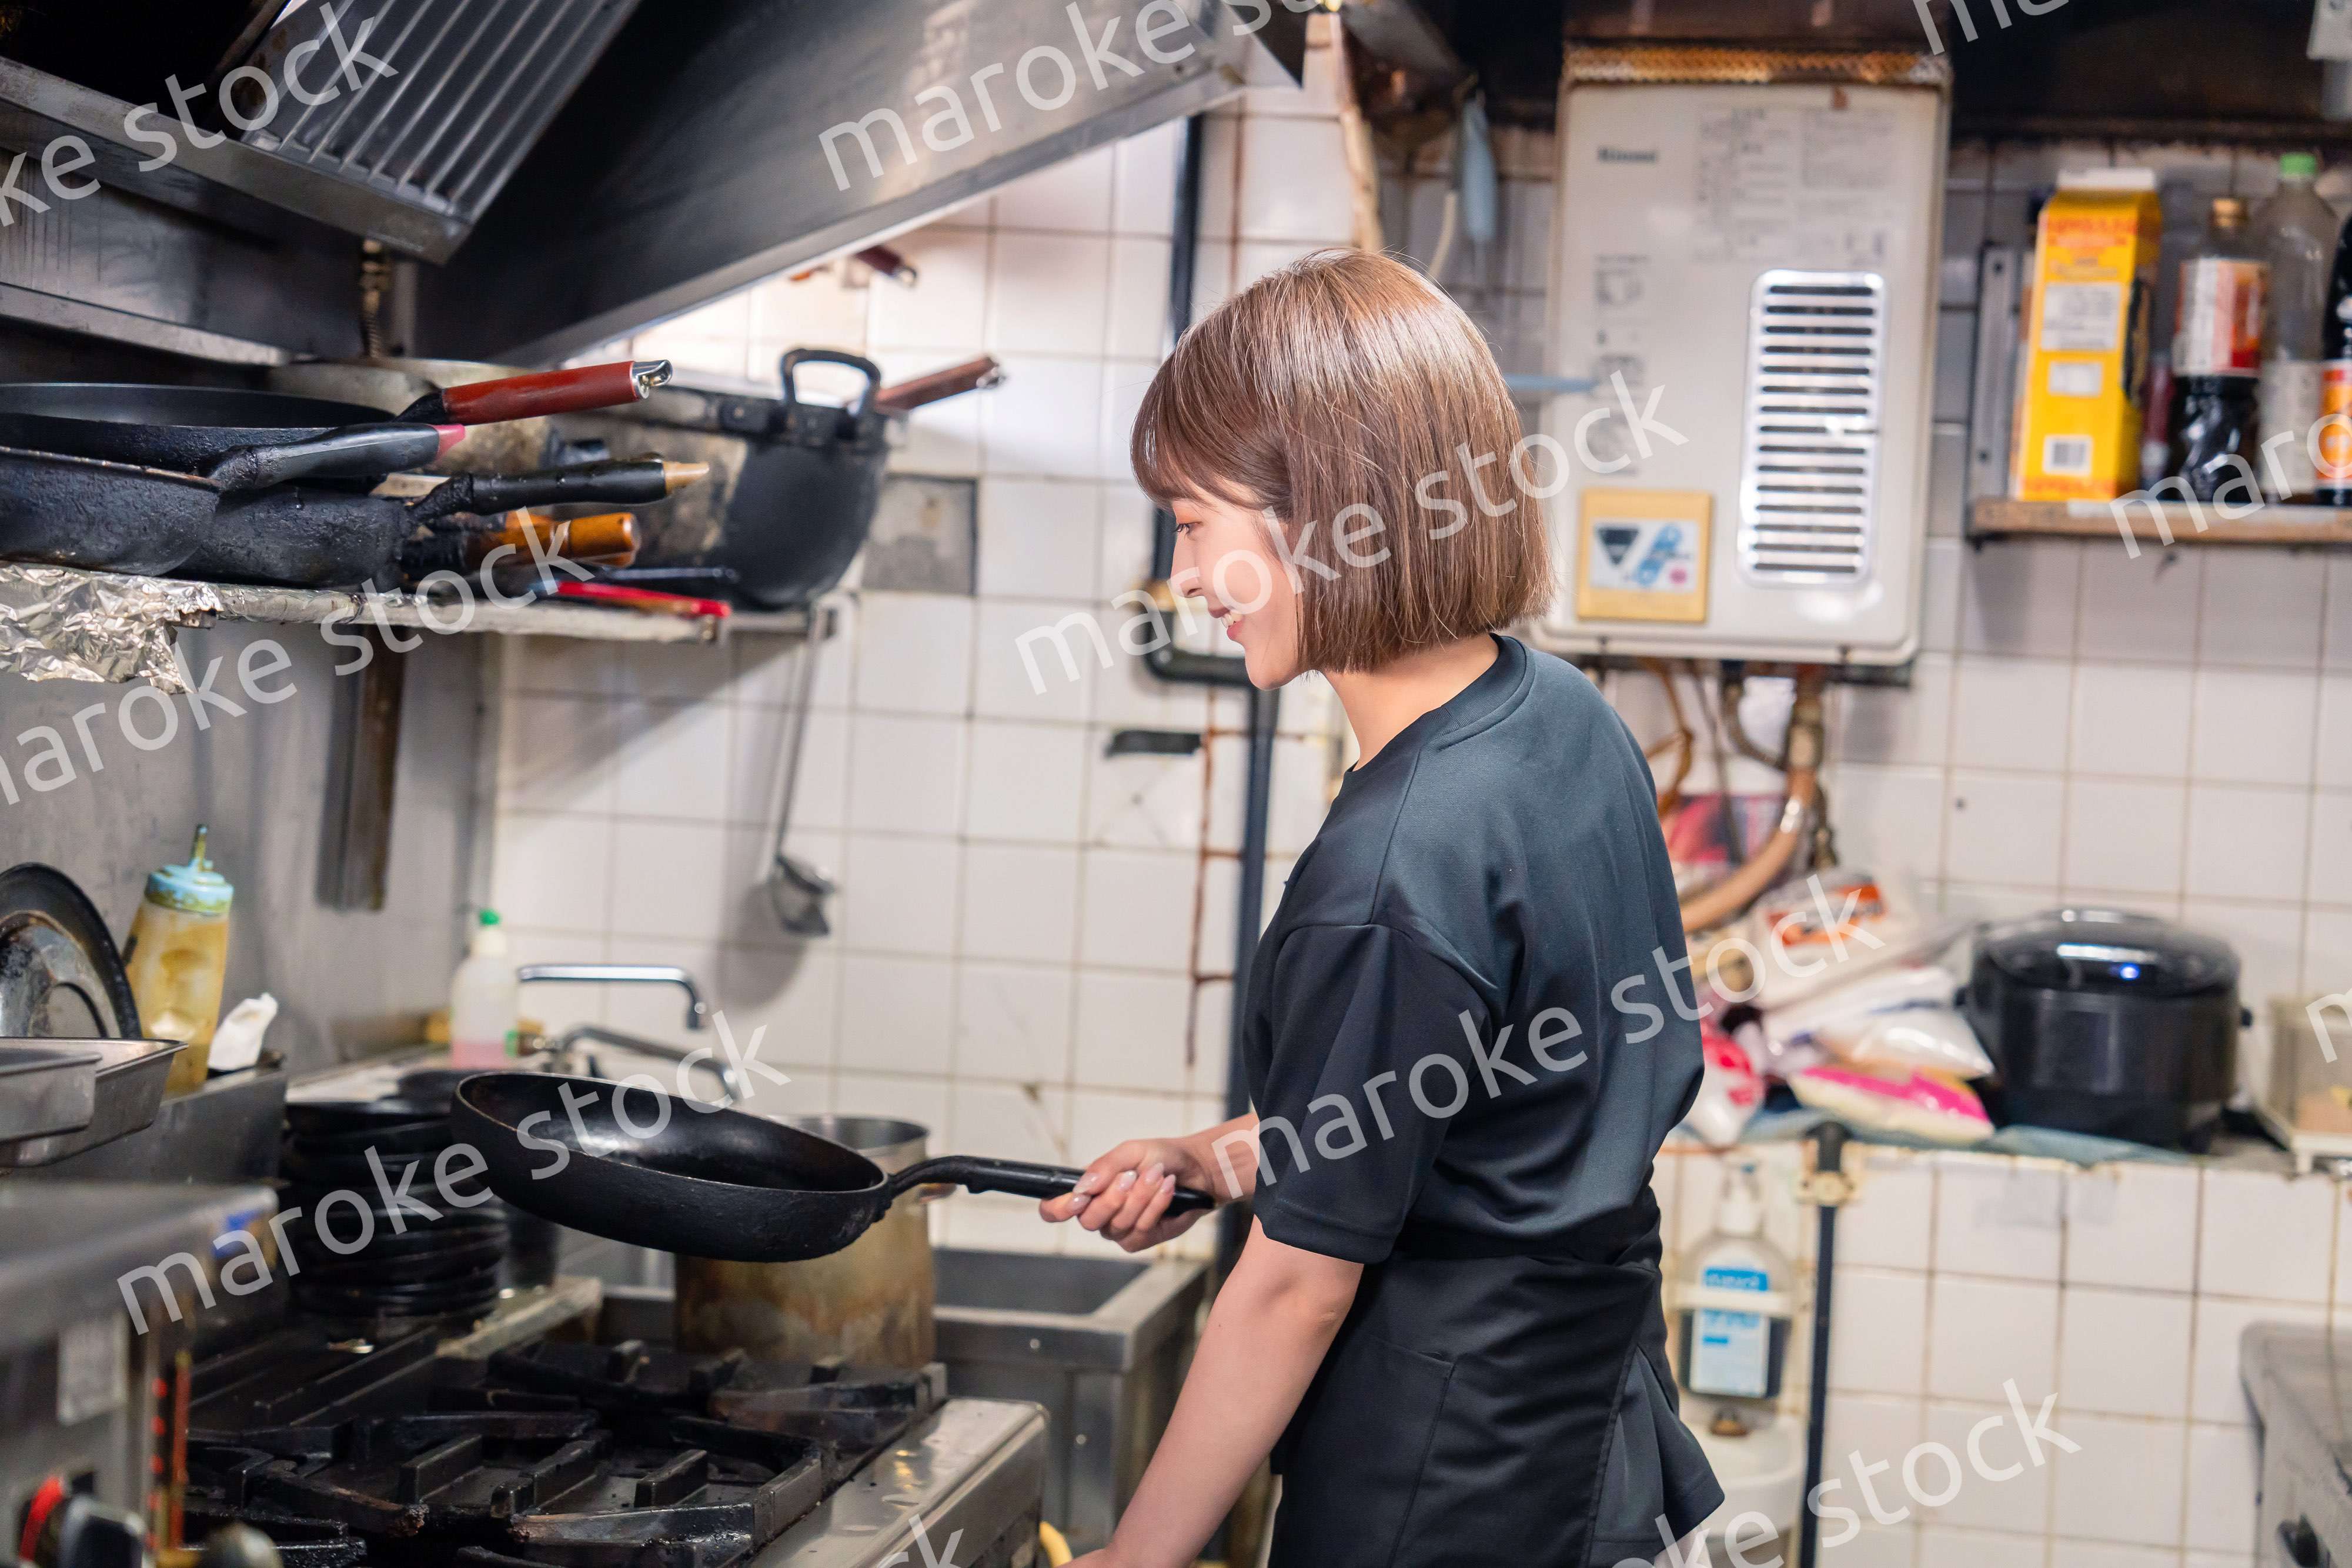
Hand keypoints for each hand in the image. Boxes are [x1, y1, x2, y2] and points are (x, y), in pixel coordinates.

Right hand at [1038, 1136, 1214, 1253]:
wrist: (1194, 1168)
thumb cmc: (1159, 1157)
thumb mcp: (1131, 1151)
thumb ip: (1105, 1166)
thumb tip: (1083, 1185)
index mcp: (1087, 1190)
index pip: (1054, 1208)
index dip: (1058, 1208)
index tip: (1080, 1198)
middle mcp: (1098, 1213)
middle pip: (1087, 1220)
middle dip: (1112, 1198)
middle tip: (1132, 1176)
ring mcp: (1118, 1230)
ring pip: (1117, 1225)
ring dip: (1140, 1197)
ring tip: (1158, 1175)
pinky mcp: (1140, 1239)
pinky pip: (1140, 1231)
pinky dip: (1155, 1207)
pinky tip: (1167, 1190)